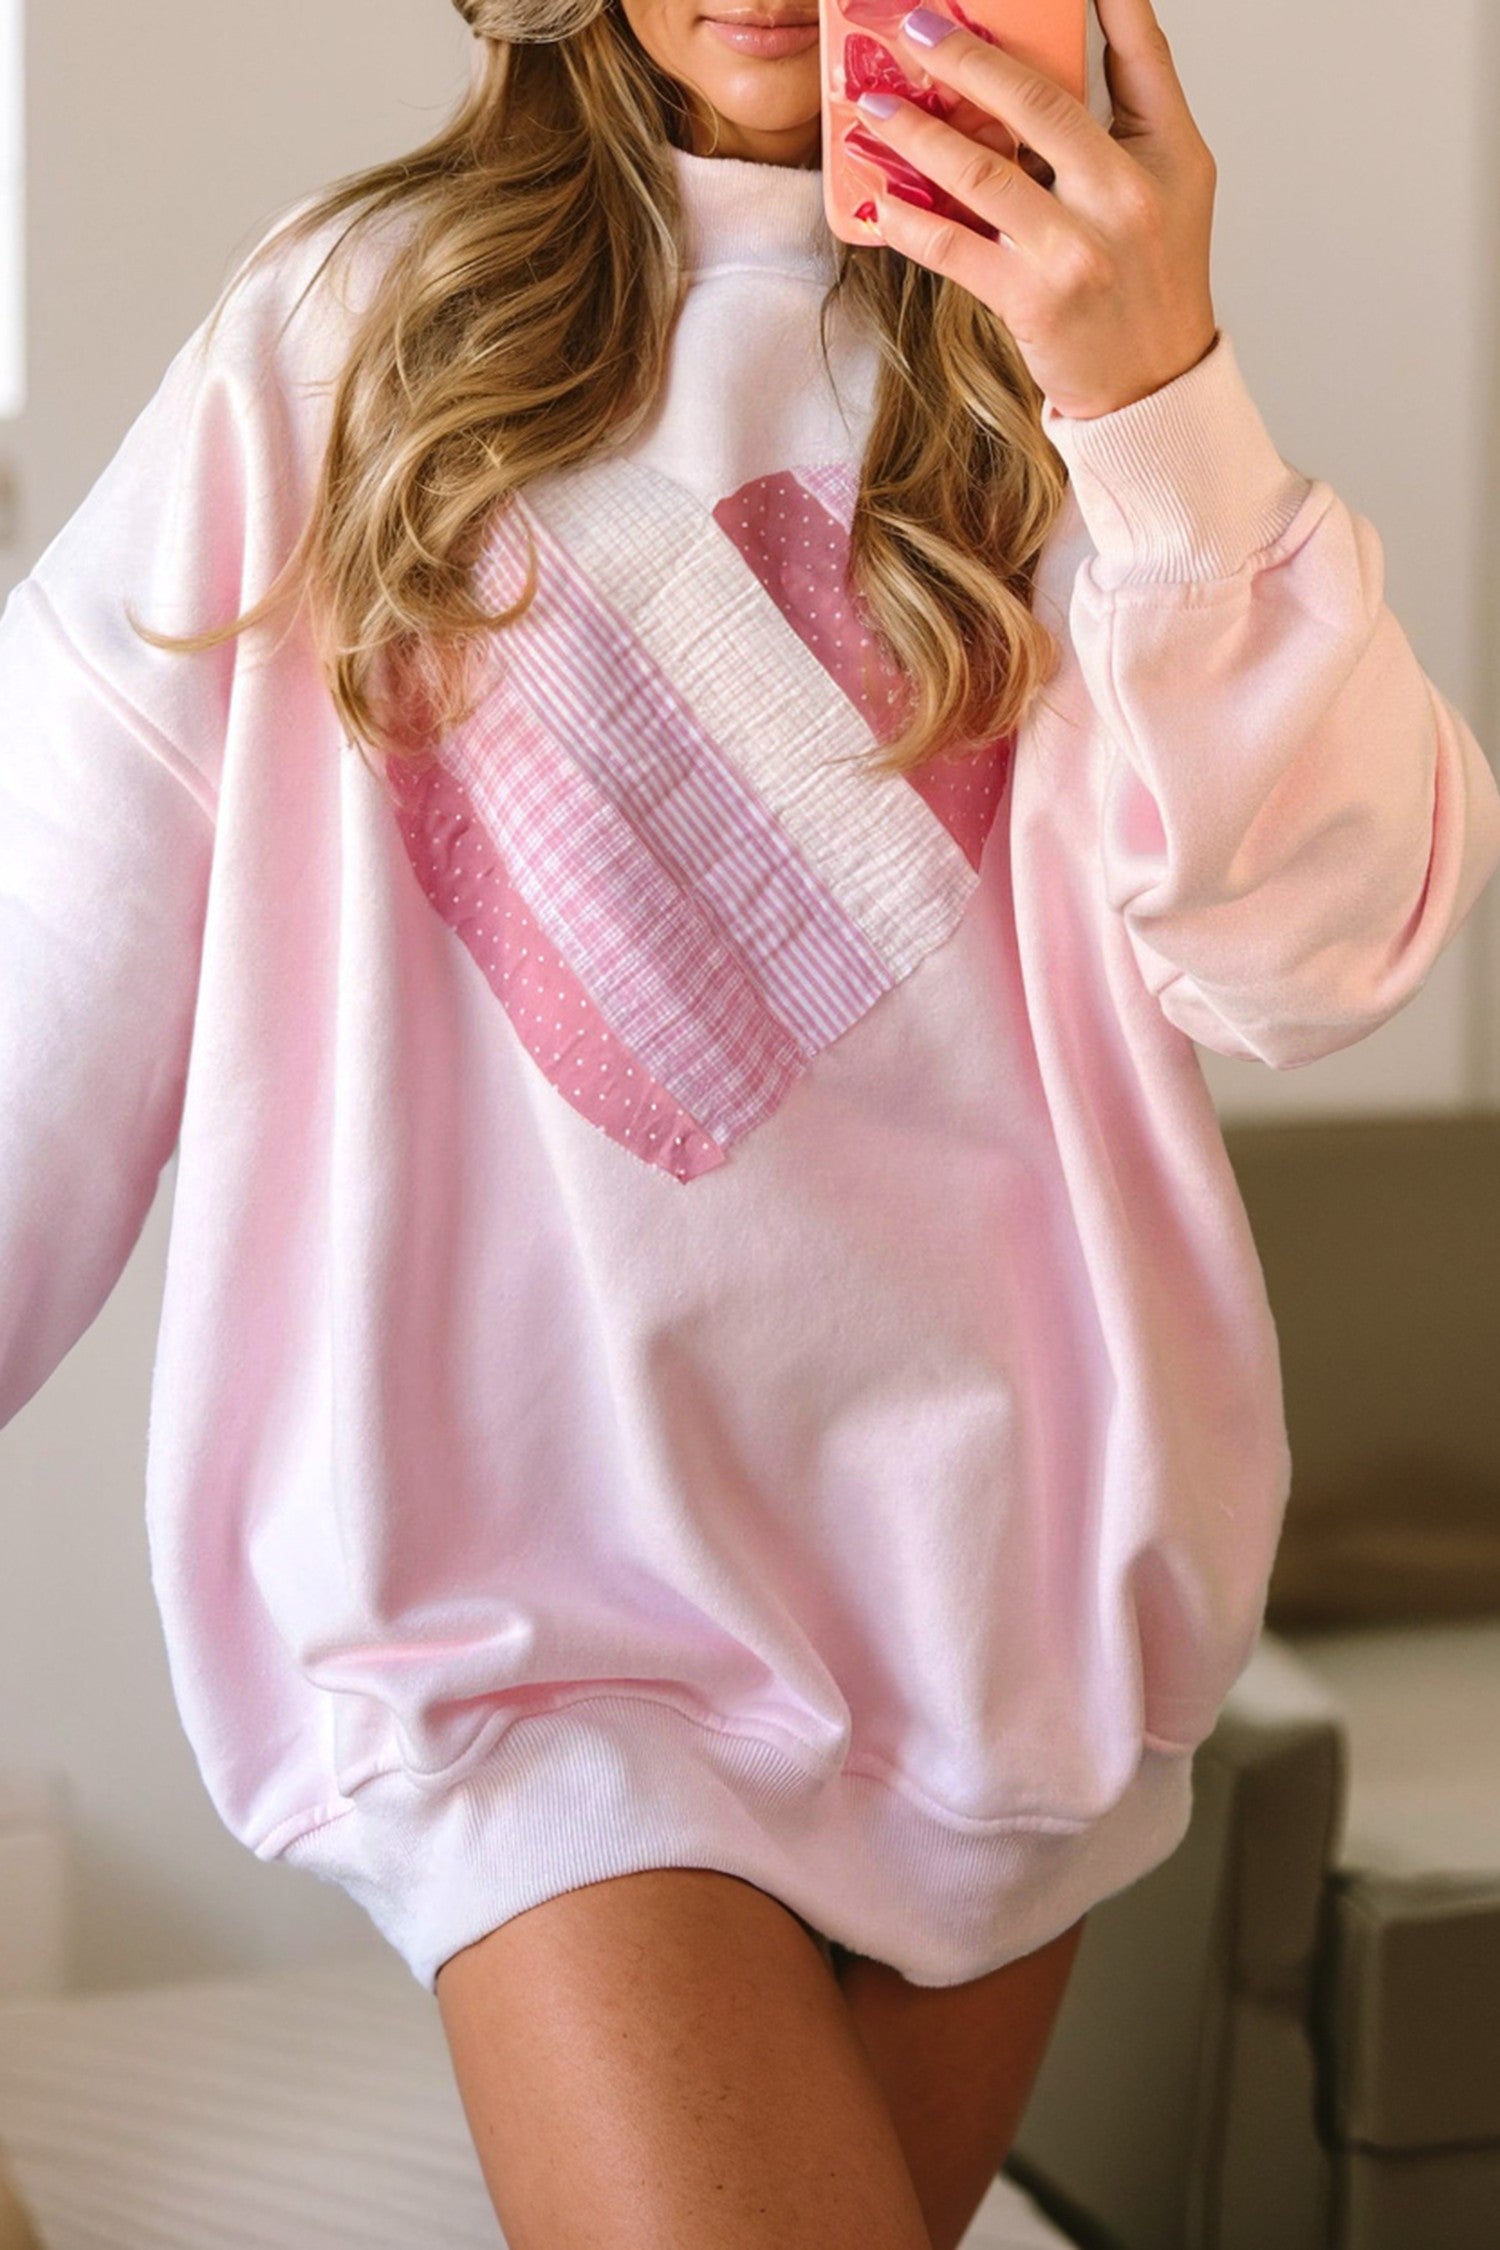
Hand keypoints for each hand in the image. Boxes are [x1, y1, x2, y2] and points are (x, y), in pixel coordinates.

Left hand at [854, 0, 1219, 419]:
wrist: (1153, 386)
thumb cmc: (1155, 281)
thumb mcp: (1172, 185)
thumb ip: (1131, 115)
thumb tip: (1076, 44)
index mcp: (1169, 153)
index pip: (1140, 52)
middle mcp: (1125, 196)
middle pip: (1034, 103)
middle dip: (964, 56)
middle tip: (914, 28)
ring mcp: (1076, 251)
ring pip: (980, 172)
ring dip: (916, 134)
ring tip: (872, 108)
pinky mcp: (1033, 301)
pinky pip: (955, 249)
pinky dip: (910, 222)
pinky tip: (878, 200)